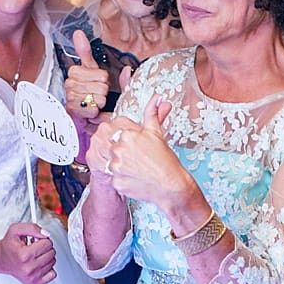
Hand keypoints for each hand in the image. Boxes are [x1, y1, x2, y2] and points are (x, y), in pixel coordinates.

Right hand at [0, 222, 56, 283]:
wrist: (0, 259)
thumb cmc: (8, 246)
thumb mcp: (15, 230)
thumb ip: (32, 228)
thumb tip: (46, 234)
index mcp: (24, 255)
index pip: (47, 243)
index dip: (41, 239)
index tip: (34, 241)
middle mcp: (28, 268)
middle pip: (52, 253)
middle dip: (44, 248)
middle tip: (34, 248)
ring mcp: (32, 277)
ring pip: (53, 262)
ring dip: (45, 257)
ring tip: (34, 256)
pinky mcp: (35, 283)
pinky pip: (53, 274)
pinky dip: (48, 268)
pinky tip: (38, 264)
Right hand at [63, 29, 110, 116]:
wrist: (90, 117)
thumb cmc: (95, 95)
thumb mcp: (97, 73)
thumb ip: (87, 53)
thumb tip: (78, 33)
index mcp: (76, 72)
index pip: (98, 71)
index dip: (104, 79)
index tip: (101, 82)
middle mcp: (70, 83)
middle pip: (101, 85)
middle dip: (104, 92)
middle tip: (98, 95)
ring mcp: (70, 97)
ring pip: (97, 97)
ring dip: (100, 103)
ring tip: (95, 104)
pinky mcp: (71, 111)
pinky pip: (91, 109)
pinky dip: (96, 113)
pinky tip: (92, 112)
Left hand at [100, 98, 197, 214]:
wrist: (172, 186)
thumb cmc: (166, 161)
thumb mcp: (157, 134)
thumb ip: (153, 114)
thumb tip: (157, 97)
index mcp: (127, 135)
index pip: (115, 134)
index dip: (125, 141)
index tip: (136, 149)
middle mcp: (118, 150)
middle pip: (111, 148)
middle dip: (122, 154)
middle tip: (138, 161)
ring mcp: (116, 167)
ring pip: (111, 164)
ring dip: (122, 167)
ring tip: (138, 170)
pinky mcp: (116, 182)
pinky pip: (114, 179)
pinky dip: (123, 180)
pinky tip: (136, 180)